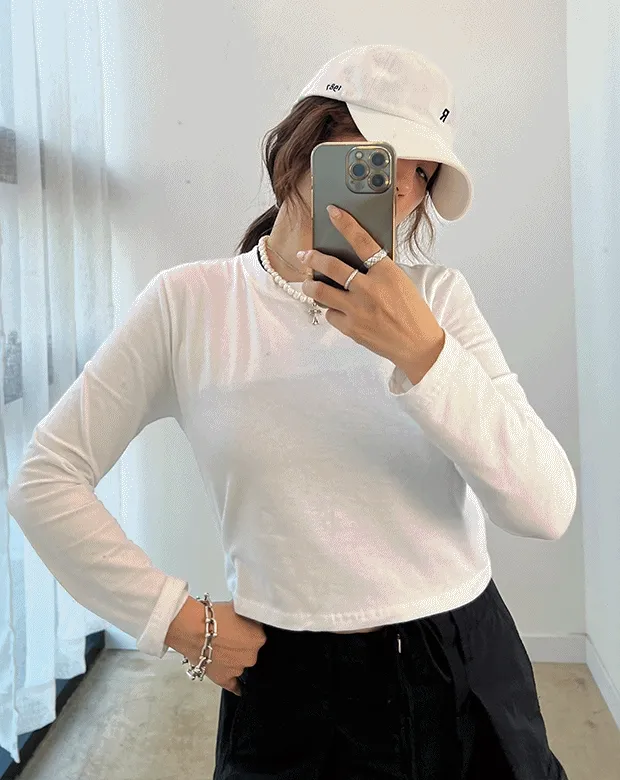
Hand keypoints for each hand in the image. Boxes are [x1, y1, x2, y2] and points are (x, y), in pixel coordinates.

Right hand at [205, 601, 266, 695]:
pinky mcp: (224, 679)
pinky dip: (236, 685)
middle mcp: (250, 656)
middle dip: (241, 644)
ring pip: (240, 664)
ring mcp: (238, 670)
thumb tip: (247, 616)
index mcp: (258, 638)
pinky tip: (237, 684)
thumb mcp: (236, 607)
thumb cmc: (211, 618)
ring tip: (220, 648)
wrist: (191, 630)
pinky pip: (234, 685)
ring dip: (234, 658)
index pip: (258, 634)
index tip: (240, 627)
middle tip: (228, 636)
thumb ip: (247, 615)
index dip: (248, 629)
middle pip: (250, 650)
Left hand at [300, 205, 444, 377]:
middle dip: (313, 257)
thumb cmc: (412, 313)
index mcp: (387, 273)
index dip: (344, 223)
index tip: (332, 212)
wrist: (418, 345)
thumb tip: (353, 261)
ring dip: (310, 284)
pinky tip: (334, 308)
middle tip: (304, 255)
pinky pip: (330, 314)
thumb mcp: (401, 283)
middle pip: (332, 266)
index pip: (362, 241)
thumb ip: (378, 271)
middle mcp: (370, 289)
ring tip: (308, 282)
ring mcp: (358, 310)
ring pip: (321, 291)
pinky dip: (330, 309)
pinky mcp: (351, 328)